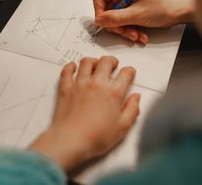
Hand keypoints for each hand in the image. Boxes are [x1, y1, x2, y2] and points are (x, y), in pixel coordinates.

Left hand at [29, 56, 139, 171]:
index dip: (130, 71)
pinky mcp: (66, 88)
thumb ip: (132, 110)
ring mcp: (80, 84)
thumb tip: (136, 98)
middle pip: (106, 62)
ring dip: (93, 61)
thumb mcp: (122, 128)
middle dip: (112, 61)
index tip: (129, 73)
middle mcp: (97, 84)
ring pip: (86, 62)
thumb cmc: (95, 137)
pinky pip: (67, 71)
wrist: (71, 141)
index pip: (125, 74)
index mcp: (113, 93)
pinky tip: (73, 67)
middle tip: (113, 64)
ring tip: (95, 64)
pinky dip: (70, 66)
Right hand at [92, 0, 194, 43]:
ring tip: (137, 34)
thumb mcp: (137, 14)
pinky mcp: (131, 12)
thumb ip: (115, 18)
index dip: (99, 11)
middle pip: (106, 11)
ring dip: (125, 30)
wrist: (181, 12)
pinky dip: (130, 30)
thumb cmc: (164, 7)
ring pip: (115, 20)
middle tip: (125, 31)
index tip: (106, 23)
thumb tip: (99, 21)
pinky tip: (140, 34)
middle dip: (116, 25)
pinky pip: (123, 23)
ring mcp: (127, 3)